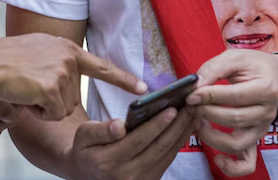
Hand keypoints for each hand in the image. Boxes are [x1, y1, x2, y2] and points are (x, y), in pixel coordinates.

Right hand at [0, 34, 146, 121]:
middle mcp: (69, 57)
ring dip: (45, 106)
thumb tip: (72, 73)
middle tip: (31, 86)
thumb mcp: (38, 51)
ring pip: (64, 108)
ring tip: (26, 89)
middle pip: (73, 96)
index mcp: (67, 48)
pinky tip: (25, 97)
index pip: (101, 66)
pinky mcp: (52, 88)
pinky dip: (39, 113)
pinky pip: (53, 114)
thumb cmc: (5, 60)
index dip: (123, 78)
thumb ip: (59, 60)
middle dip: (53, 100)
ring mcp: (62, 72)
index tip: (144, 89)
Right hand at [64, 107, 196, 179]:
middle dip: (178, 126)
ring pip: (167, 154)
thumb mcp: (82, 136)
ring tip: (194, 112)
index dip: (157, 125)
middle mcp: (128, 175)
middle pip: (159, 148)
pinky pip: (168, 160)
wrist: (87, 175)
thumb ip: (99, 130)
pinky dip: (180, 142)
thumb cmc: (86, 150)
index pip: (139, 141)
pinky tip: (188, 126)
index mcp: (109, 162)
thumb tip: (119, 126)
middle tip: (192, 106)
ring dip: (183, 133)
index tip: (172, 109)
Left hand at [186, 50, 277, 176]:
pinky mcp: (256, 140)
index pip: (235, 97)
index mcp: (267, 89)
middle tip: (191, 105)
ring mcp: (262, 129)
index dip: (210, 96)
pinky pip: (247, 163)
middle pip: (235, 119)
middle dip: (207, 113)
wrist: (273, 75)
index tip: (191, 95)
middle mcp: (268, 112)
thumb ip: (214, 69)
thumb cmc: (252, 64)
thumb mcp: (234, 57)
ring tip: (198, 122)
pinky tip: (217, 158)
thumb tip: (195, 86)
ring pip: (237, 143)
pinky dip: (232, 167)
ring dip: (212, 136)